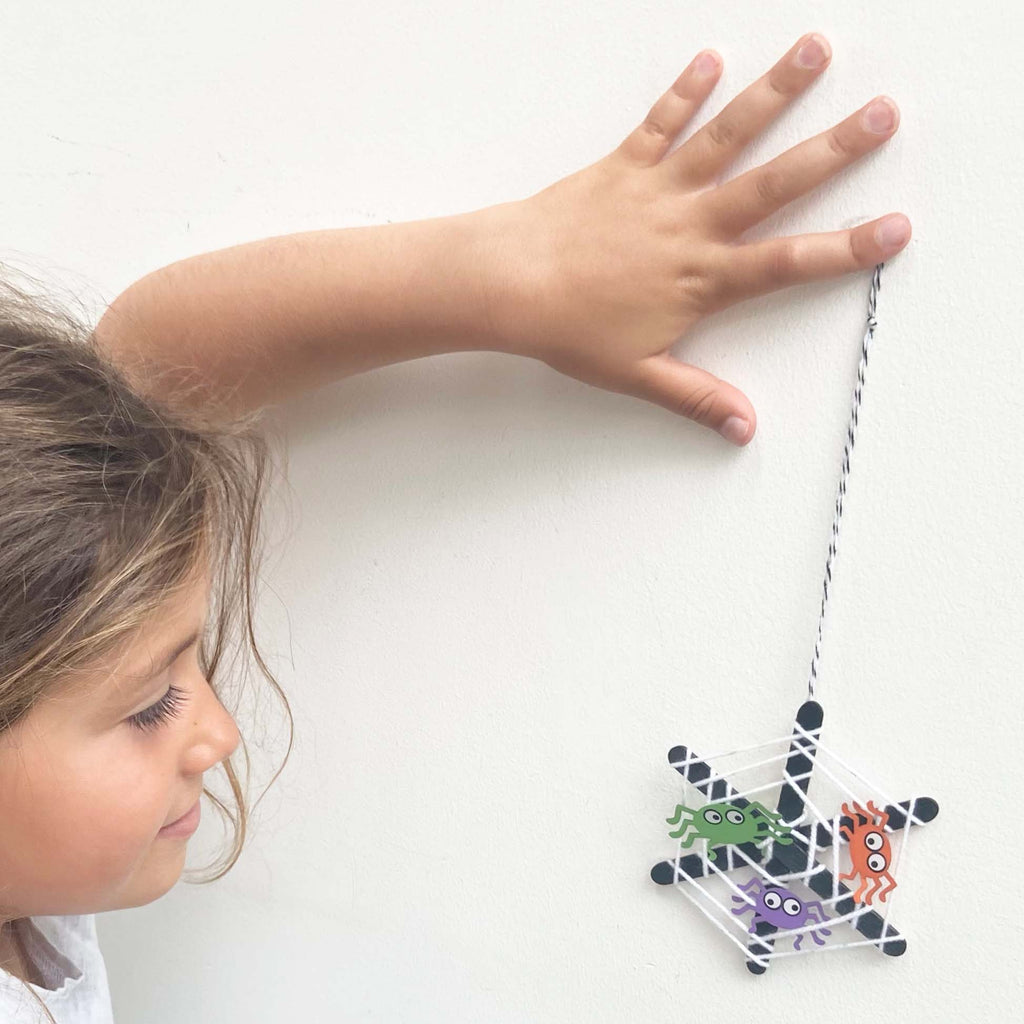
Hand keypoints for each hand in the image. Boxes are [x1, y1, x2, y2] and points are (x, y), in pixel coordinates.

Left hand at [494, 32, 908, 445]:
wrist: (509, 284)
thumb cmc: (568, 328)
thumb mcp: (637, 374)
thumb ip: (696, 397)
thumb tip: (742, 427)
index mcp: (702, 279)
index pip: (789, 264)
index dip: (847, 249)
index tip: (895, 230)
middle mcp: (691, 226)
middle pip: (775, 183)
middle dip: (834, 149)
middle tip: (882, 114)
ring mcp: (659, 190)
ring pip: (727, 136)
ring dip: (773, 93)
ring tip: (814, 53)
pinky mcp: (623, 166)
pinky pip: (660, 122)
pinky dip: (685, 91)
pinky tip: (711, 59)